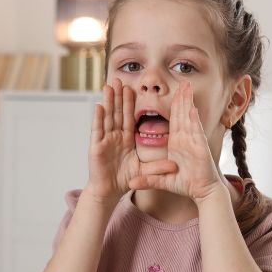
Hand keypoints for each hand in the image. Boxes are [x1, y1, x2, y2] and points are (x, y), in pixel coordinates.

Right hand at [87, 78, 175, 203]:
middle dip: (118, 96)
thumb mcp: (144, 172)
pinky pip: (97, 130)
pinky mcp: (96, 147)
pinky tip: (98, 106)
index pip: (129, 117)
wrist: (108, 191)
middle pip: (117, 113)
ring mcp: (104, 140)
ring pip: (107, 117)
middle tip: (119, 80)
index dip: (130, 103)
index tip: (132, 89)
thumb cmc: (123, 180)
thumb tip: (175, 165)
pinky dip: (98, 118)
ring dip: (108, 101)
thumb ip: (157, 168)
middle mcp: (115, 136)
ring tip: (108, 86)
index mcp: (126, 139)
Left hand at [127, 82, 224, 202]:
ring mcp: (193, 141)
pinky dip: (193, 120)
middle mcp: (186, 139)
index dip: (171, 106)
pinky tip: (192, 109)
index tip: (169, 93)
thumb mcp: (161, 180)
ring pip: (188, 118)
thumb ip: (147, 179)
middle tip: (181, 82)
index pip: (172, 120)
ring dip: (187, 102)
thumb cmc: (185, 184)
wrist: (202, 192)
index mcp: (177, 142)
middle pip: (181, 114)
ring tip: (186, 87)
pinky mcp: (199, 147)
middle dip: (181, 97)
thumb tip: (131, 183)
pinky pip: (195, 131)